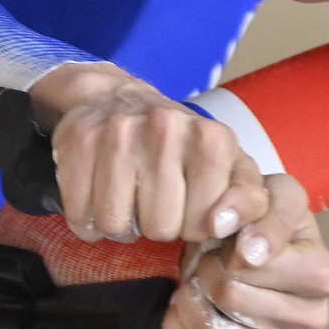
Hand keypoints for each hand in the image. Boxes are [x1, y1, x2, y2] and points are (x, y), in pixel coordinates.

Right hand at [31, 62, 267, 242]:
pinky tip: (100, 198)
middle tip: (154, 202)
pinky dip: (86, 219)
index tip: (189, 205)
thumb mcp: (232, 168)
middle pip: (158, 228)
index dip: (193, 225)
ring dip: (120, 225)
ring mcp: (118, 130)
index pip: (201, 225)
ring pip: (115, 224)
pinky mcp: (78, 138)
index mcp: (212, 139)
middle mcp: (166, 127)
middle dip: (156, 226)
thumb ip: (250, 201)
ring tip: (129, 200)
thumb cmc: (185, 147)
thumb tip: (223, 226)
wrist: (122, 100)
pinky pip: (79, 215)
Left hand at [164, 174, 328, 328]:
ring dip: (191, 301)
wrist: (257, 252)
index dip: (225, 246)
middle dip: (207, 271)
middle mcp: (312, 319)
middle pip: (229, 296)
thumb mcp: (264, 192)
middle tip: (213, 260)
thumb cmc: (264, 220)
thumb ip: (250, 201)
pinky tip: (192, 308)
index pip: (249, 264)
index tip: (230, 239)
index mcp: (322, 274)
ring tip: (200, 283)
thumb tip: (239, 241)